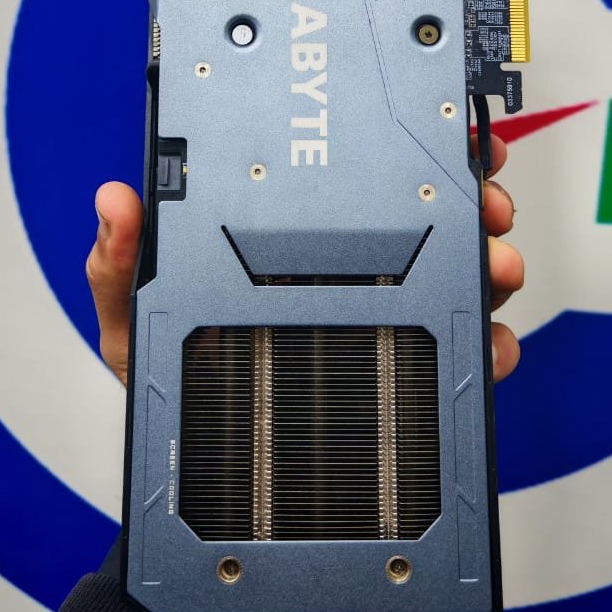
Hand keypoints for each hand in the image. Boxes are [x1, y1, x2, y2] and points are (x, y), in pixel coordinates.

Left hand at [87, 143, 521, 385]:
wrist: (195, 479)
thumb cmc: (168, 388)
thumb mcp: (133, 323)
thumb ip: (119, 264)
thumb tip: (116, 202)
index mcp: (282, 246)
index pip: (351, 183)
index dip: (404, 148)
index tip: (444, 132)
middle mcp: (340, 276)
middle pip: (424, 223)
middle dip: (471, 203)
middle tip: (485, 205)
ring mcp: (376, 326)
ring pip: (454, 281)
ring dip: (491, 265)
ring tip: (495, 267)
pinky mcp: (400, 380)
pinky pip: (456, 360)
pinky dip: (488, 348)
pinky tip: (491, 347)